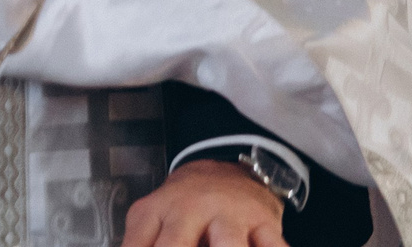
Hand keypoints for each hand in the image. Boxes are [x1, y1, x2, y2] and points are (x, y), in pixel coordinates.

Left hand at [123, 159, 287, 246]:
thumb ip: (140, 241)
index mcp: (157, 210)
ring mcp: (229, 215)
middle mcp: (191, 209)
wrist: (230, 171)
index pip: (138, 243)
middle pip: (177, 244)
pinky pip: (273, 246)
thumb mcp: (155, 217)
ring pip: (228, 245)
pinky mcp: (263, 222)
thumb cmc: (186, 204)